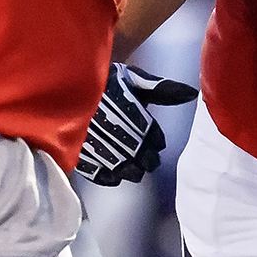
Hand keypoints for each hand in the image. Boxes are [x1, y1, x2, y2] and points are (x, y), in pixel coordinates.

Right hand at [77, 63, 197, 185]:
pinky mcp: (80, 155)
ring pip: (122, 169)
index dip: (156, 140)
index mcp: (133, 115)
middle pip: (141, 157)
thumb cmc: (102, 80)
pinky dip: (108, 177)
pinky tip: (113, 175)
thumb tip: (191, 94)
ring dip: (131, 170)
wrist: (65, 82)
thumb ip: (162, 89)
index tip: (156, 142)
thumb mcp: (133, 79)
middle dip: (147, 159)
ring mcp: (98, 147)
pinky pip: (98, 174)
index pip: (154, 137)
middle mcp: (118, 134)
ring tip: (133, 169)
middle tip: (148, 159)